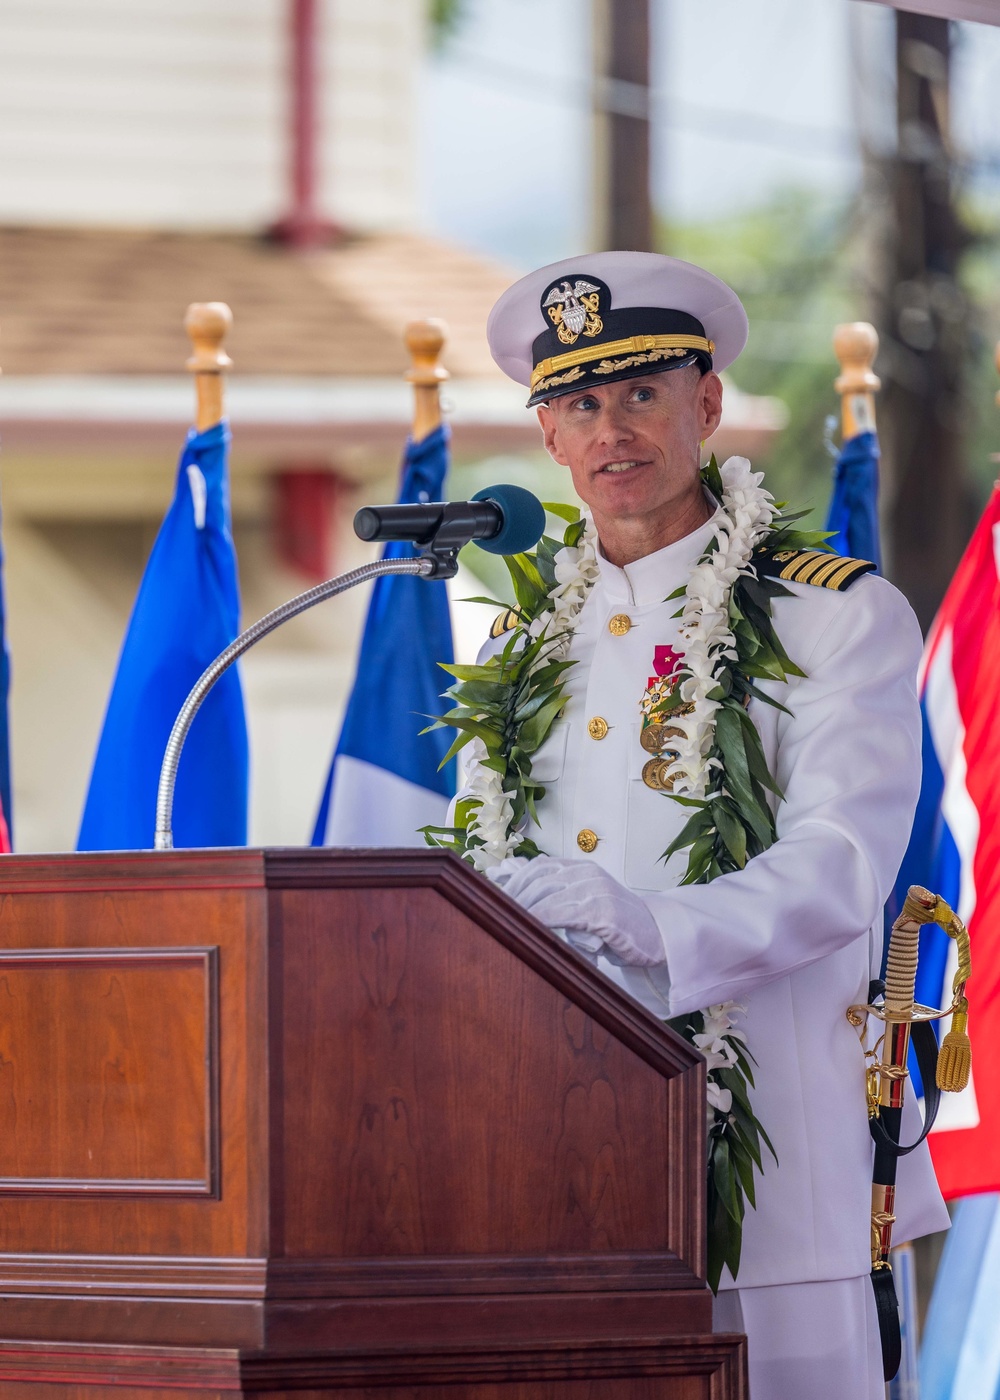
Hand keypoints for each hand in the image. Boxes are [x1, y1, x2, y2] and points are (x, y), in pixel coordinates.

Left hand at [486, 855, 664, 966]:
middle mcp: (587, 873)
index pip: (538, 866)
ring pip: (547, 893)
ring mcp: (596, 890)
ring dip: (521, 907)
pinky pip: (563, 912)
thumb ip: (559, 896)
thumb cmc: (618, 924)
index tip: (495, 897)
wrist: (658, 935)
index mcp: (582, 868)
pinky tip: (528, 927)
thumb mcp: (586, 902)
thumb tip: (517, 896)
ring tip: (505, 921)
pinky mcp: (604, 910)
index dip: (514, 880)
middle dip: (512, 896)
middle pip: (538, 878)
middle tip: (494, 914)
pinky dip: (541, 918)